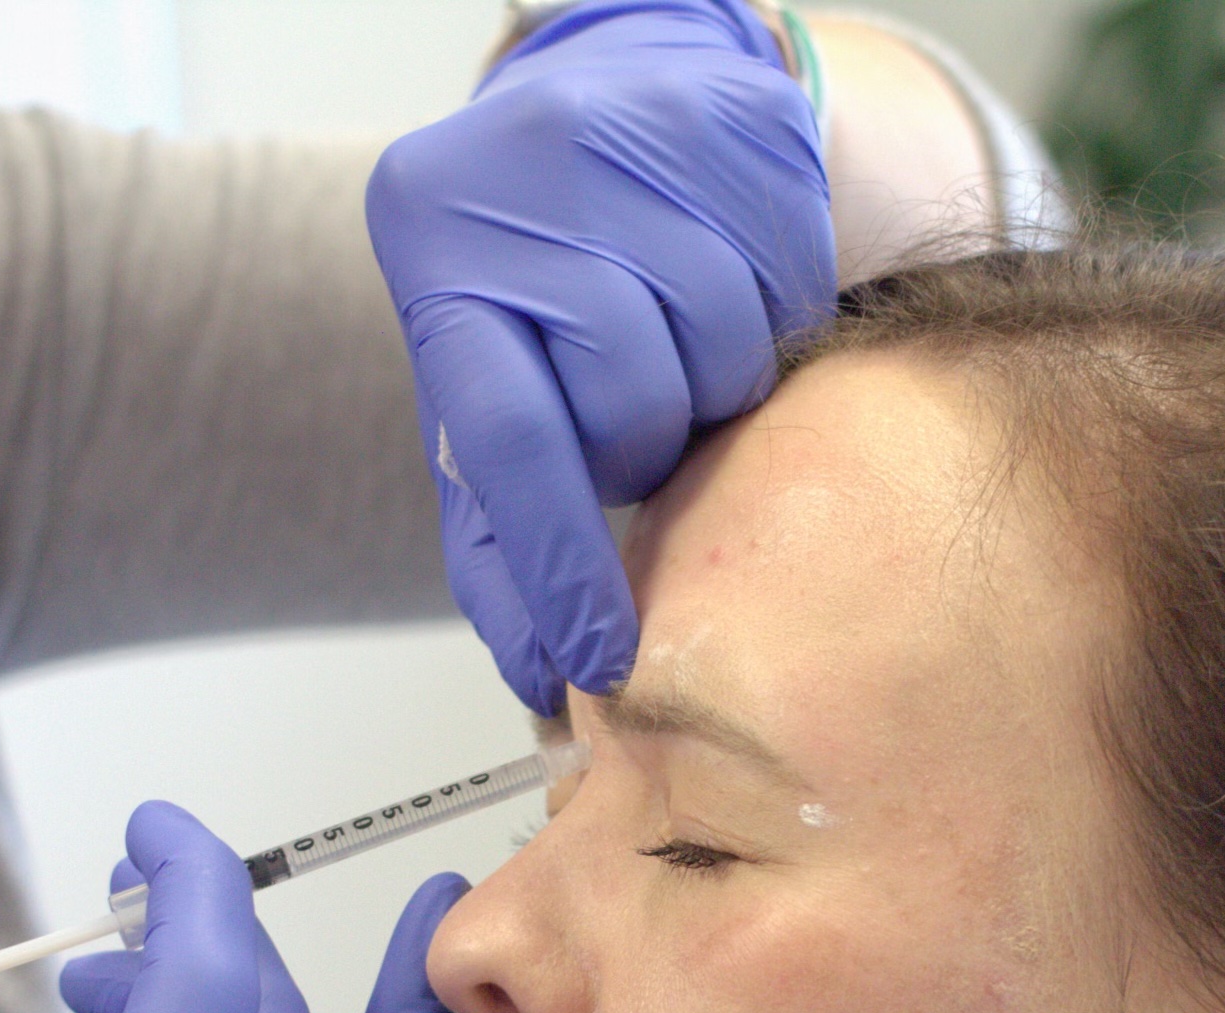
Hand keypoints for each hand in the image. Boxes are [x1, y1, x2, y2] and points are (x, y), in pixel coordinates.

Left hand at [367, 0, 834, 712]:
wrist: (622, 119)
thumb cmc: (545, 288)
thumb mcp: (492, 396)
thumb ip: (500, 534)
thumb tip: (537, 682)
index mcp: (434, 250)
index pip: (507, 442)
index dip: (559, 566)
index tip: (599, 659)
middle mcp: (520, 178)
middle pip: (627, 400)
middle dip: (645, 445)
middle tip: (638, 419)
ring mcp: (634, 139)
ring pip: (719, 352)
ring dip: (715, 387)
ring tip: (682, 348)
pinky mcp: (740, 125)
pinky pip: (789, 290)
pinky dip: (773, 318)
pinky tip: (734, 284)